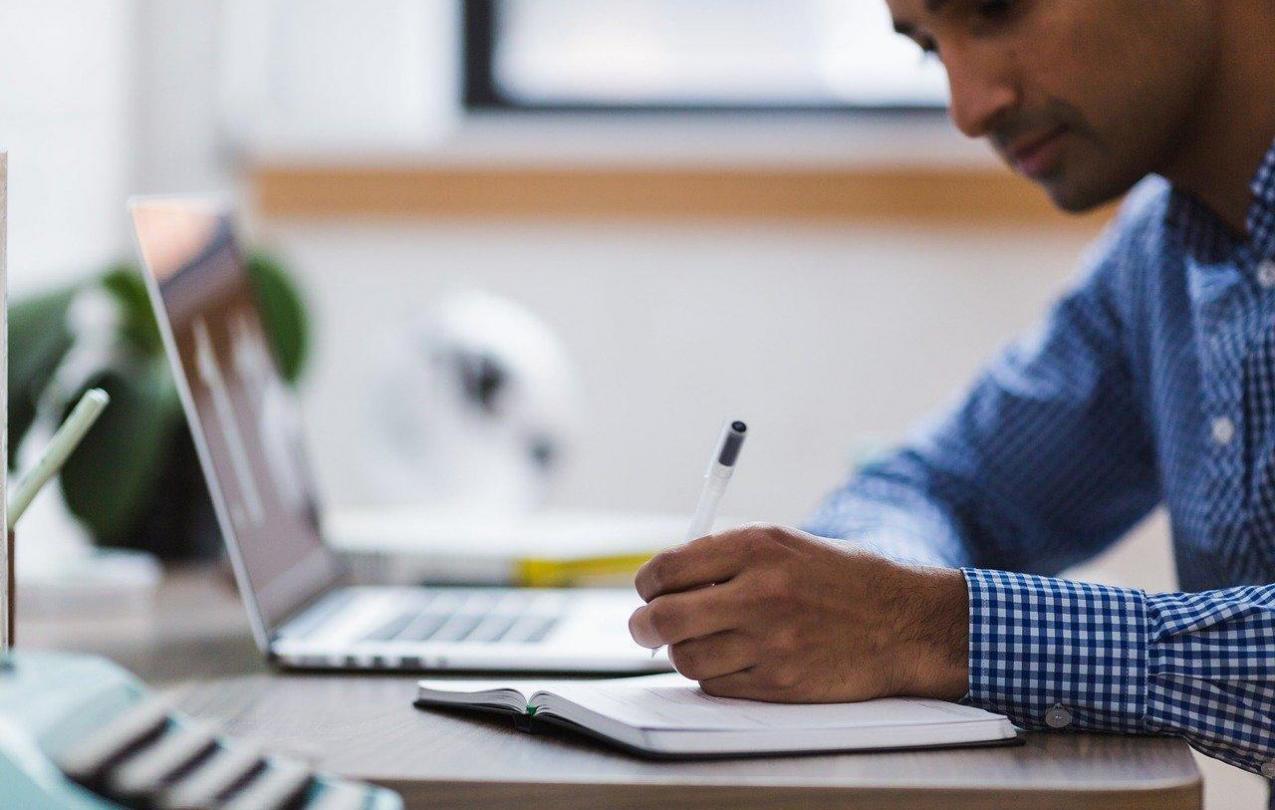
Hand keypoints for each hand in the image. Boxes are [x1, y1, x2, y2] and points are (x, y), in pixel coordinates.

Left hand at [628, 524, 968, 701]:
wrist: (904, 623)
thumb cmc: (840, 579)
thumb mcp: (785, 545)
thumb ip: (725, 557)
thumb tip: (664, 581)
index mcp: (758, 547)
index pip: (667, 568)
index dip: (647, 584)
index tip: (648, 591)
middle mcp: (760, 592)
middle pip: (664, 618)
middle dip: (643, 625)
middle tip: (645, 628)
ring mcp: (770, 642)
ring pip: (685, 657)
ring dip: (682, 652)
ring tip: (701, 641)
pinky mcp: (779, 683)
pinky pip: (716, 685)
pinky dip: (713, 675)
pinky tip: (733, 659)